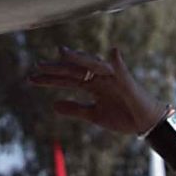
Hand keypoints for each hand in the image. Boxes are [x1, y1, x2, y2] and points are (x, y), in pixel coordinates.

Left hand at [33, 47, 161, 136]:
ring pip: (92, 65)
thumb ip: (75, 109)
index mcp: (91, 84)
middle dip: (57, 68)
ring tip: (63, 52)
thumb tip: (53, 105)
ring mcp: (112, 77)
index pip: (66, 79)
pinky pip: (121, 69)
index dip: (49, 79)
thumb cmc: (122, 117)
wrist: (144, 124)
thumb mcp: (94, 115)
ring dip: (79, 58)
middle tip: (37, 66)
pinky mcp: (126, 81)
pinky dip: (117, 61)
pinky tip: (113, 52)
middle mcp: (98, 77)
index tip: (31, 78)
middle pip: (74, 70)